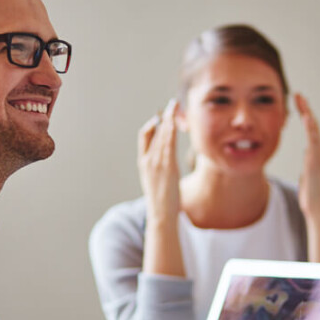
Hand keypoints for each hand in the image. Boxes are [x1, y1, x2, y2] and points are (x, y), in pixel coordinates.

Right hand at [138, 99, 180, 220]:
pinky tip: (175, 122)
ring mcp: (157, 163)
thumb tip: (165, 162)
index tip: (161, 117)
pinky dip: (171, 131)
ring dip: (169, 119)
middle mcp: (148, 160)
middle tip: (172, 104)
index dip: (152, 124)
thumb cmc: (161, 201)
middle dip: (164, 117)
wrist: (160, 214)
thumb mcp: (156, 182)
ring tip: (175, 107)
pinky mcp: (168, 166)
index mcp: (143, 162)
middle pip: (154, 131)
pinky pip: (169, 144)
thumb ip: (158, 169)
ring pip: (162, 135)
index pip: (144, 136)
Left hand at [295, 93, 319, 219]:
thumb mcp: (307, 174)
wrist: (317, 206)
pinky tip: (307, 118)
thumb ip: (307, 164)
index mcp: (315, 152)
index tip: (297, 102)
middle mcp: (319, 150)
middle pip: (312, 124)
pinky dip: (311, 128)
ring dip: (308, 114)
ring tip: (302, 100)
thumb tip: (307, 158)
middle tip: (298, 94)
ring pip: (314, 129)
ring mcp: (319, 154)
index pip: (309, 129)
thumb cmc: (310, 193)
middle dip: (305, 108)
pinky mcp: (316, 160)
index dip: (304, 115)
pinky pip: (314, 140)